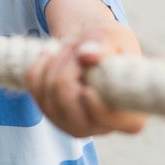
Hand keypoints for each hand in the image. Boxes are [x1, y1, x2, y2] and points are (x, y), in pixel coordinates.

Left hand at [25, 25, 146, 137]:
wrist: (91, 48)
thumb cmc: (111, 44)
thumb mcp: (115, 37)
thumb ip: (104, 45)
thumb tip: (87, 56)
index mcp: (129, 117)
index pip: (112, 121)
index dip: (97, 106)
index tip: (89, 81)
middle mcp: (100, 127)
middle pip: (69, 104)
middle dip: (67, 68)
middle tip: (75, 45)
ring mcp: (72, 124)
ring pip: (49, 97)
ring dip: (54, 63)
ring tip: (68, 46)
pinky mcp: (51, 114)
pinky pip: (35, 91)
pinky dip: (38, 67)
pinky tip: (50, 53)